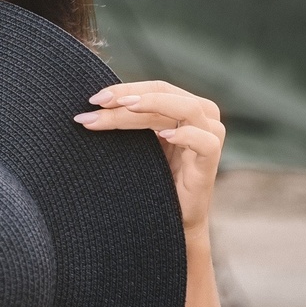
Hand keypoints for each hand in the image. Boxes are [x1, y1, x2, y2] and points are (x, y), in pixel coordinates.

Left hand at [73, 81, 223, 238]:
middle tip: (97, 105)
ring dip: (152, 105)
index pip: (156, 88)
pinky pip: (205, 141)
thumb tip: (94, 103)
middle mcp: (203, 115)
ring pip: (185, 109)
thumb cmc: (155, 177)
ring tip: (125, 108)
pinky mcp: (212, 161)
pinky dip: (186, 135)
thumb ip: (130, 119)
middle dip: (128, 98)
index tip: (94, 99)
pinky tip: (165, 135)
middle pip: (165, 95)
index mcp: (185, 107)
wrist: (173, 218)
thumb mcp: (141, 142)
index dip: (126, 88)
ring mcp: (211, 136)